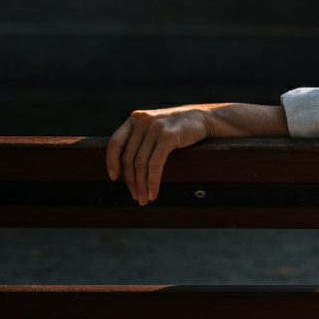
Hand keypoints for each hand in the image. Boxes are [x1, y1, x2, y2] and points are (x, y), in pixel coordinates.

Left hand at [107, 102, 289, 204]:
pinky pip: (154, 165)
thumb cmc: (182, 128)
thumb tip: (127, 167)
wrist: (207, 118)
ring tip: (145, 199)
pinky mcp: (167, 135)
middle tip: (136, 197)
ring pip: (140, 164)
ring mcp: (154, 127)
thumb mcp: (157, 127)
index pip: (115, 142)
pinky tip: (154, 192)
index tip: (114, 178)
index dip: (111, 162)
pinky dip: (152, 182)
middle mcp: (142, 121)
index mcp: (135, 118)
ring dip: (141, 185)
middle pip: (130, 158)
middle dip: (131, 181)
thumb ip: (141, 138)